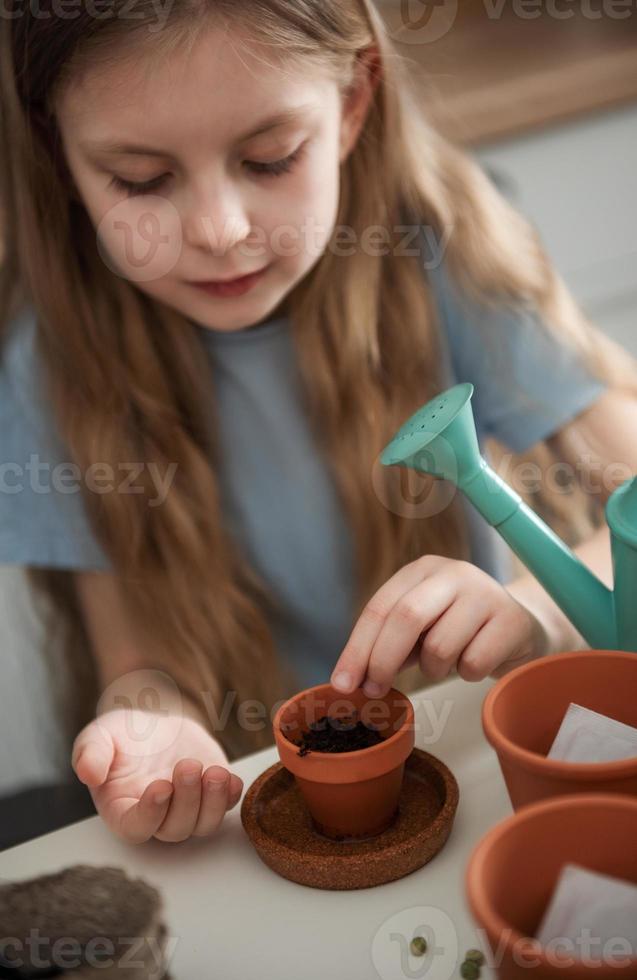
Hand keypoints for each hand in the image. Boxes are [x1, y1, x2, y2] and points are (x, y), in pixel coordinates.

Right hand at [72, 705, 243, 843]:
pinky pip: (227, 807)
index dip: (150, 814)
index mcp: (123, 809)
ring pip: (204, 824)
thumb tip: (87, 772)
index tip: (161, 787)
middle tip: (189, 766)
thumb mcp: (99, 735)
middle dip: (187, 800)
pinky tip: (230, 777)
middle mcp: (158, 817)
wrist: (154, 726)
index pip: (136, 827)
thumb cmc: (122, 736)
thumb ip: (90, 753)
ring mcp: (188, 808)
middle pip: (175, 828)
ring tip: (216, 773)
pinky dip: (232, 797)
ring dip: (214, 803)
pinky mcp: (212, 795)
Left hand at [330, 555, 550, 695]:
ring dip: (433, 669)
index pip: (379, 607)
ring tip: (445, 664)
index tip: (342, 684)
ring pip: (440, 645)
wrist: (522, 630)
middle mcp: (453, 574)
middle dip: (382, 660)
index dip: (357, 648)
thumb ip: (389, 645)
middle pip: (405, 617)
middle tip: (374, 691)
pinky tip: (475, 661)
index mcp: (422, 571)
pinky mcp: (511, 620)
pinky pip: (473, 662)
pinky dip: (466, 673)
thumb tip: (353, 679)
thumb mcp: (421, 629)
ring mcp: (485, 593)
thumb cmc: (460, 631)